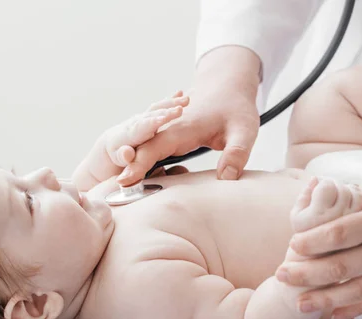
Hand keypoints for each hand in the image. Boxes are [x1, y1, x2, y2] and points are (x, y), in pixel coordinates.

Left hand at [104, 91, 188, 168]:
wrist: (112, 144)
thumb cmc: (118, 156)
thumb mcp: (119, 159)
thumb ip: (123, 157)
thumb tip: (127, 153)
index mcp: (129, 135)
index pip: (141, 128)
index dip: (151, 123)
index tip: (163, 119)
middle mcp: (136, 123)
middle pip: (152, 116)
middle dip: (165, 112)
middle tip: (180, 109)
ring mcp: (142, 118)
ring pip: (157, 109)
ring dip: (170, 103)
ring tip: (186, 100)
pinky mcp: (147, 116)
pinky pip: (159, 106)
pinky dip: (170, 100)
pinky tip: (180, 93)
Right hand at [116, 46, 260, 185]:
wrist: (228, 84)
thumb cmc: (237, 107)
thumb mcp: (244, 130)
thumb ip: (236, 153)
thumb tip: (226, 178)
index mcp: (184, 127)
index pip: (156, 146)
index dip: (140, 164)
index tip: (126, 180)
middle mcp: (172, 130)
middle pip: (144, 149)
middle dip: (129, 168)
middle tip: (116, 190)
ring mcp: (170, 132)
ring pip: (145, 149)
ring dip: (133, 166)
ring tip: (121, 186)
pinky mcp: (172, 137)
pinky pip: (153, 150)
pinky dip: (143, 162)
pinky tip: (136, 179)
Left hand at [275, 163, 361, 318]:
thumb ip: (353, 200)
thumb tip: (318, 202)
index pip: (340, 234)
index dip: (313, 242)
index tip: (292, 244)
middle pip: (343, 266)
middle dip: (307, 274)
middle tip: (281, 275)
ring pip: (357, 290)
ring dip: (324, 299)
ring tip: (298, 303)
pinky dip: (354, 309)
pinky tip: (331, 314)